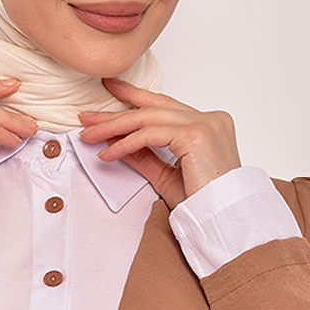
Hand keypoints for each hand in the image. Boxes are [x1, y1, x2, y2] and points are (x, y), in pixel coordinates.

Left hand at [77, 77, 241, 209]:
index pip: (164, 105)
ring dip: (113, 127)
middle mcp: (209, 119)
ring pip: (148, 119)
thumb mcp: (166, 176)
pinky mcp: (196, 136)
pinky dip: (125, 143)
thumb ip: (145, 156)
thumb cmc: (202, 203)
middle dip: (116, 113)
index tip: (110, 88)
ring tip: (89, 136)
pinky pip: (150, 135)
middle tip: (87, 117)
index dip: (134, 96)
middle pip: (153, 109)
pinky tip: (108, 153)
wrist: (221, 221)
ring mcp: (205, 125)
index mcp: (208, 124)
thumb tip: (117, 143)